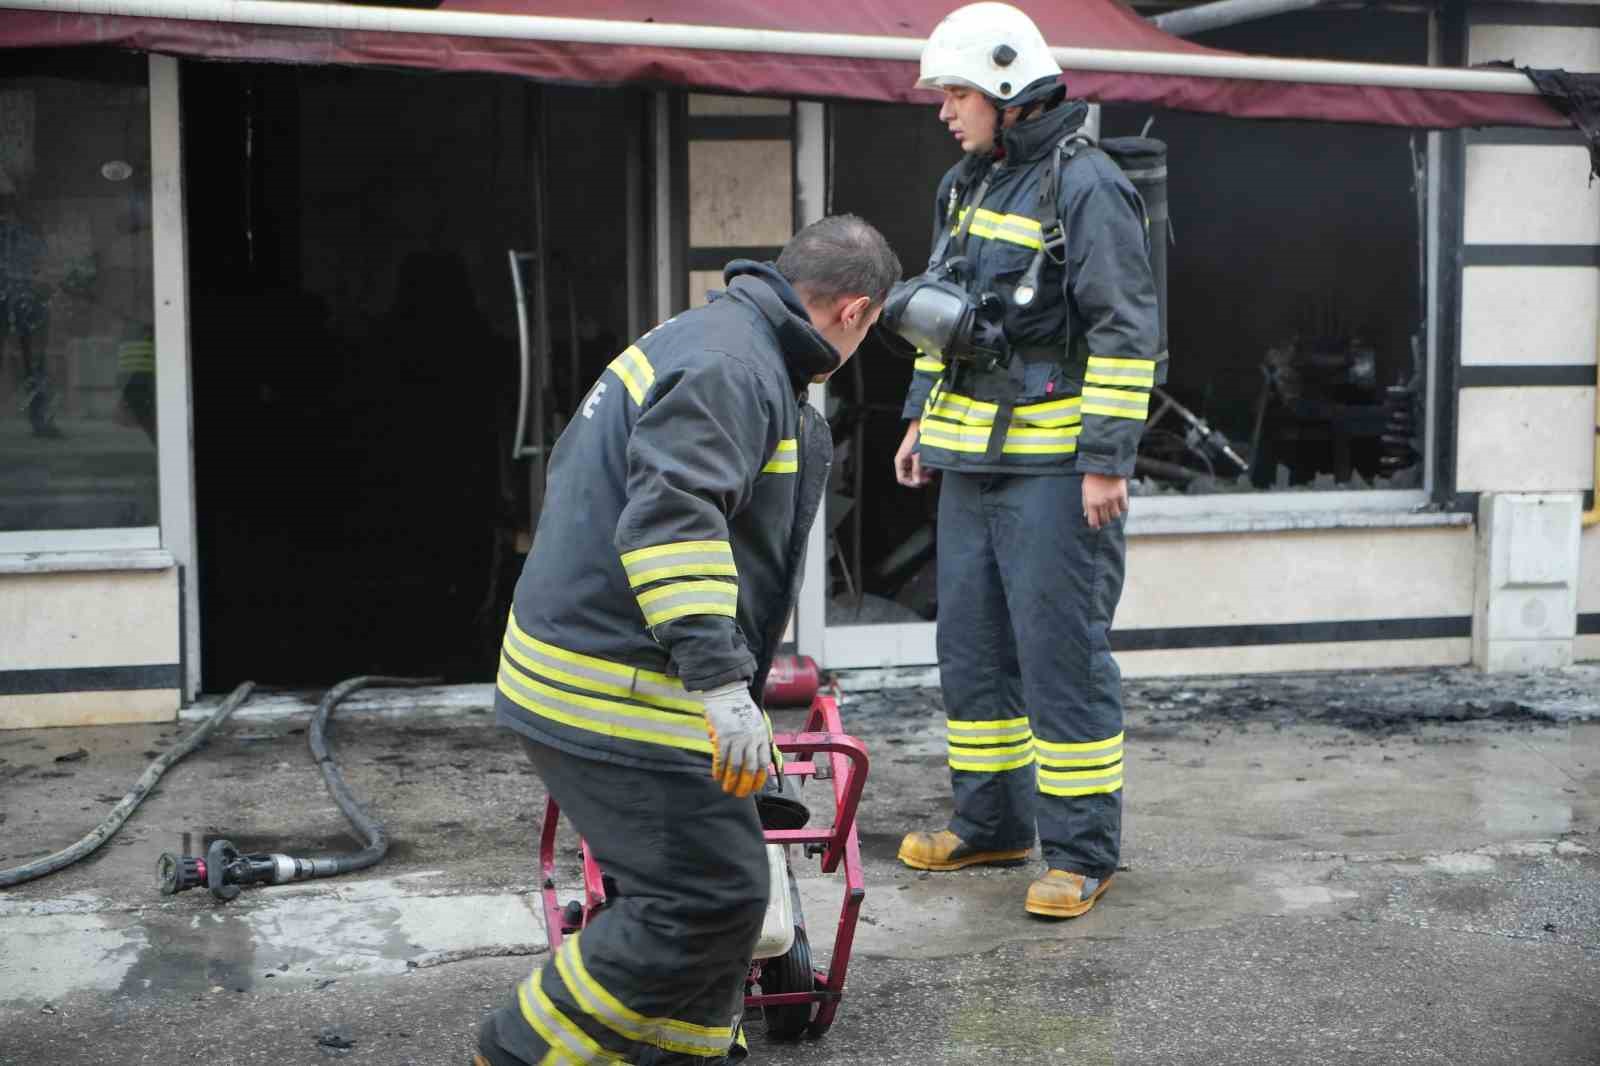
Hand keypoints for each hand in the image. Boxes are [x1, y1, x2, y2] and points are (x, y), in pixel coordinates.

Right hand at [700, 682, 771, 796]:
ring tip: (726, 789)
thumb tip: (759, 762)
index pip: (764, 763)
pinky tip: (716, 777)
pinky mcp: (723, 736)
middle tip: (739, 794)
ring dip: (731, 780)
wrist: (728, 692)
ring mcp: (737, 738)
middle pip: (750, 768)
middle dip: (745, 784)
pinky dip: (718, 770)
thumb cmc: (742, 708)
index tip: (755, 788)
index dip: (760, 778)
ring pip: (735, 766)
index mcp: (762, 736)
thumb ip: (758, 741)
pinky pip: (721, 758)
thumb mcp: (758, 723)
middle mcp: (751, 739)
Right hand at [894, 420, 934, 487]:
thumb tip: (917, 482)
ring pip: (914, 472)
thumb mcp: (918, 456)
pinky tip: (931, 466)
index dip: (911, 482)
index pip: (902, 479)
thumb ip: (917, 470)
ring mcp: (908, 459)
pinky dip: (924, 468)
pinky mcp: (914, 456)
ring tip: (931, 472)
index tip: (921, 482)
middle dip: (918, 478)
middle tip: (928, 478)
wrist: (921, 425)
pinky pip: (918, 466)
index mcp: (899, 461)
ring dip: (922, 474)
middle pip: (908, 477)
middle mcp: (903, 461)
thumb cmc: (917, 437)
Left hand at [1081, 474, 1127, 529]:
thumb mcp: (1085, 490)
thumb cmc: (1092, 477)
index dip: (1095, 525)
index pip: (1094, 522)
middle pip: (1105, 520)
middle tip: (1104, 517)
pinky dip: (1122, 508)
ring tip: (1111, 510)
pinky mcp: (1122, 494)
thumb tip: (1087, 515)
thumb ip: (1086, 504)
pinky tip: (1119, 504)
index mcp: (1091, 502)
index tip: (1096, 525)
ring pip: (1115, 516)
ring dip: (1113, 515)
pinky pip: (1124, 508)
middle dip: (1104, 520)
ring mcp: (1113, 499)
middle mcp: (1102, 503)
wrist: (1104, 464)